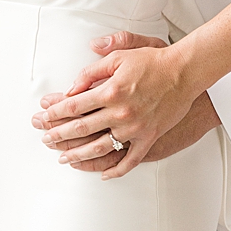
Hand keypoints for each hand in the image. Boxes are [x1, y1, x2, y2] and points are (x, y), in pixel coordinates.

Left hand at [32, 31, 199, 178]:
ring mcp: (134, 128)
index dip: (54, 113)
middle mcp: (120, 112)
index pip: (74, 106)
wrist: (186, 71)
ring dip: (77, 154)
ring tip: (64, 157)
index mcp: (111, 91)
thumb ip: (92, 70)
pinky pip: (131, 159)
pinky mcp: (149, 137)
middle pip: (81, 129)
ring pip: (99, 148)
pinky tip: (104, 174)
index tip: (44, 117)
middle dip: (58, 135)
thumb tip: (72, 86)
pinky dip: (116, 170)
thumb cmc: (155, 61)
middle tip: (45, 139)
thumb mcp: (120, 56)